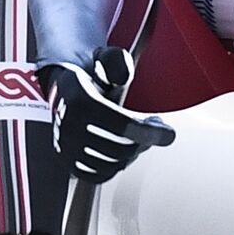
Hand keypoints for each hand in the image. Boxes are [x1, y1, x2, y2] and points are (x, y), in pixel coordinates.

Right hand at [38, 46, 175, 182]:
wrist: (64, 89)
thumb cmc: (92, 75)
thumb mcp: (105, 58)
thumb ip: (118, 62)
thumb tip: (124, 77)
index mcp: (80, 100)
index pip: (121, 125)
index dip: (149, 132)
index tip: (169, 134)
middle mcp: (69, 127)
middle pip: (119, 149)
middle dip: (144, 142)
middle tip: (155, 132)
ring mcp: (65, 147)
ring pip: (109, 165)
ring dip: (132, 156)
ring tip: (140, 140)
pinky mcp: (66, 161)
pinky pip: (96, 176)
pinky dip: (115, 168)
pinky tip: (125, 153)